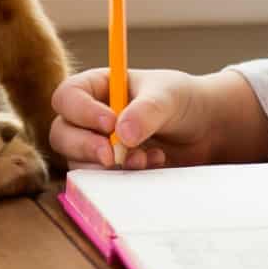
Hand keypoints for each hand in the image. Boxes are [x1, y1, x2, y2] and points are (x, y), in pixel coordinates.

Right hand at [48, 68, 267, 169]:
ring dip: (106, 166)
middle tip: (111, 155)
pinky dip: (124, 177)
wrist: (206, 129)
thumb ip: (146, 111)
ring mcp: (97, 146)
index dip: (81, 111)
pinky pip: (101, 181)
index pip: (67, 96)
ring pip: (77, 162)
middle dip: (84, 146)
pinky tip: (154, 163)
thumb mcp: (168, 97)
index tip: (110, 123)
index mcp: (97, 87)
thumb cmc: (182, 100)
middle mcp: (90, 117)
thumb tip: (121, 134)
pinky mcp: (111, 171)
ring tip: (144, 158)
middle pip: (62, 133)